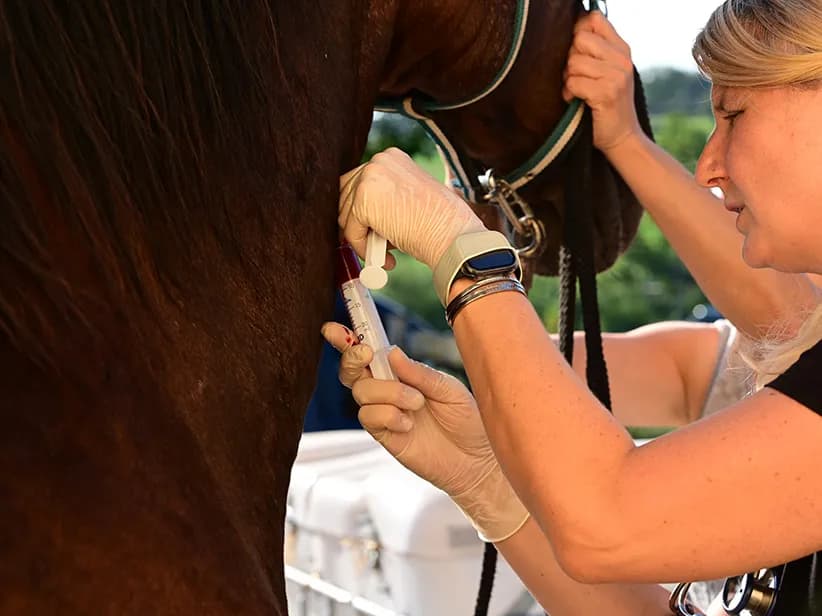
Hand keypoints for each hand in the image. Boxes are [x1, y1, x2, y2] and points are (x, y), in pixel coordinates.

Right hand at [321, 322, 529, 541]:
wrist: (476, 460)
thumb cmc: (467, 420)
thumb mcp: (448, 388)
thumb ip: (418, 373)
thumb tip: (391, 352)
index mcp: (403, 373)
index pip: (369, 353)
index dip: (347, 340)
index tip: (334, 329)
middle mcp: (388, 391)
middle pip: (352, 371)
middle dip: (353, 359)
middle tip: (368, 356)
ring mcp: (384, 413)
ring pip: (361, 391)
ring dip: (389, 392)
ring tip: (417, 404)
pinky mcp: (383, 435)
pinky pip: (369, 417)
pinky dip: (388, 415)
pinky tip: (408, 425)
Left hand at [338, 148, 485, 269]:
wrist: (453, 234)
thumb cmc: (441, 222)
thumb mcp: (409, 198)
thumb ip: (386, 198)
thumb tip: (363, 215)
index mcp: (391, 157)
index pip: (358, 180)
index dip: (358, 207)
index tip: (365, 227)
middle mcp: (378, 162)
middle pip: (345, 194)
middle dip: (355, 222)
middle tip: (372, 244)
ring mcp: (369, 179)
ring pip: (346, 215)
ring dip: (361, 238)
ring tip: (385, 251)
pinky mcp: (363, 202)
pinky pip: (351, 232)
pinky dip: (363, 249)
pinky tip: (385, 258)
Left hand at [563, 10, 642, 152]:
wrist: (622, 138)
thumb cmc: (607, 106)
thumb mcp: (607, 72)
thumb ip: (595, 51)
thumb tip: (573, 28)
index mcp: (621, 49)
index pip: (595, 20)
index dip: (578, 32)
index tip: (577, 52)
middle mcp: (622, 59)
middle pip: (580, 39)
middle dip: (570, 59)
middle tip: (575, 77)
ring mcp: (616, 76)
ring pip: (574, 62)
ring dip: (568, 79)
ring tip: (577, 91)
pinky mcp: (606, 92)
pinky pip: (574, 82)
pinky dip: (569, 93)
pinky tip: (576, 101)